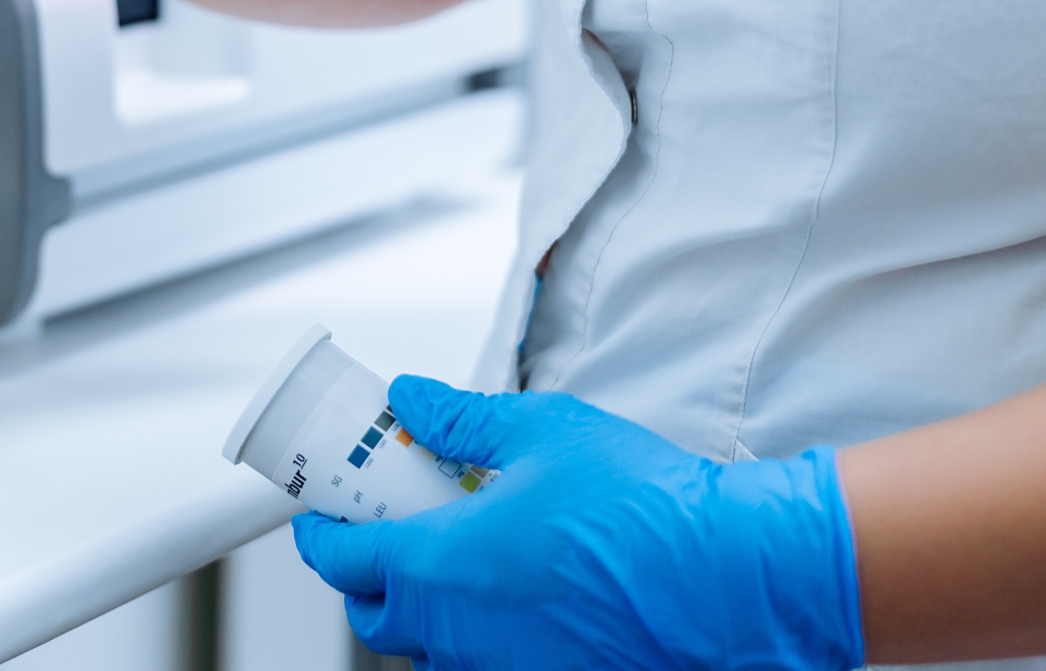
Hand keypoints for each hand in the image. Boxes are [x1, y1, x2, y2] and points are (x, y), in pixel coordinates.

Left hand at [293, 376, 863, 670]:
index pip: (344, 560)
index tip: (317, 518)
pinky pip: (486, 662)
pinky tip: (515, 592)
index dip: (320, 535)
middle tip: (383, 535)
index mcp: (444, 566)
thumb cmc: (646, 512)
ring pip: (432, 649)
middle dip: (365, 579)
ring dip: (425, 609)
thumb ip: (462, 419)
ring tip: (459, 558)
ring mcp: (503, 665)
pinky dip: (479, 633)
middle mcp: (462, 632)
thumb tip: (412, 401)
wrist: (728, 581)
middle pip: (377, 619)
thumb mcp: (542, 432)